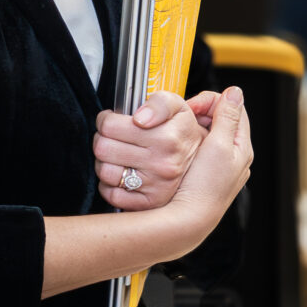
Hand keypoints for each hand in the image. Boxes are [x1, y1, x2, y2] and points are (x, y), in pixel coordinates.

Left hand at [94, 90, 217, 210]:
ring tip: (118, 155)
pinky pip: (111, 194)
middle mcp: (162, 164)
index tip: (113, 121)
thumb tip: (140, 118)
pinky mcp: (148, 203)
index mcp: (167, 138)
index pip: (110, 126)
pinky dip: (111, 184)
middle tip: (114, 137)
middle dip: (103, 139)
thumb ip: (159, 103)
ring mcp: (155, 187)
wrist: (204, 163)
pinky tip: (123, 174)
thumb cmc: (183, 132)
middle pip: (102, 148)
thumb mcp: (178, 107)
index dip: (106, 120)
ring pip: (104, 171)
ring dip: (106, 162)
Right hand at [171, 87, 253, 224]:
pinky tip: (177, 146)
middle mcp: (234, 156)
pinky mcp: (205, 174)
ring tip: (179, 130)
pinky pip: (198, 149)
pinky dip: (188, 142)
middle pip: (220, 120)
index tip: (191, 106)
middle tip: (182, 117)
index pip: (233, 108)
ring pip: (208, 134)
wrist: (190, 220)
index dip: (211, 101)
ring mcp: (219, 166)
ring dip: (193, 127)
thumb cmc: (206, 186)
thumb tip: (236, 92)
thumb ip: (227, 118)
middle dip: (201, 113)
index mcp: (242, 146)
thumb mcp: (218, 145)